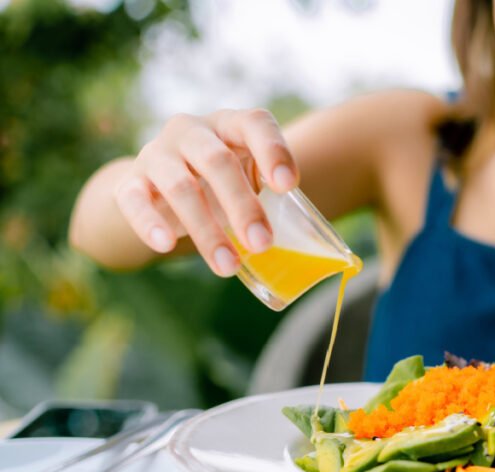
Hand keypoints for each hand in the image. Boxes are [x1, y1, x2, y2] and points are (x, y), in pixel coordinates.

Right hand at [113, 109, 299, 275]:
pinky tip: (166, 245)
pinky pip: (134, 200)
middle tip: (263, 243)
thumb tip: (304, 248)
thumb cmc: (221, 185)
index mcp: (229, 125)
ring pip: (180, 186)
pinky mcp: (130, 182)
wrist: (159, 189)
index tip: (289, 187)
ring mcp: (157, 153)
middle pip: (217, 161)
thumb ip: (272, 198)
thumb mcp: (249, 181)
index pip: (255, 124)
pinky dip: (149, 223)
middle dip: (243, 205)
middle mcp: (191, 131)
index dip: (273, 151)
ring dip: (207, 230)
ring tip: (229, 266)